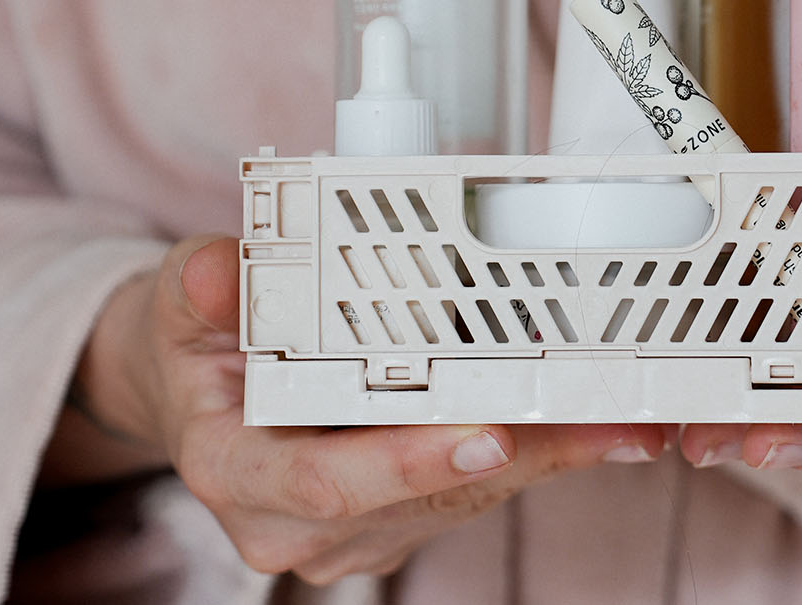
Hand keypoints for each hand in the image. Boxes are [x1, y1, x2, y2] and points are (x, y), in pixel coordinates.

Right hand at [54, 236, 664, 581]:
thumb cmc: (198, 347)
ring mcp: (350, 528)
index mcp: (233, 471)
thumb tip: (213, 273)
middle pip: (417, 495)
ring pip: (461, 496)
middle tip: (602, 422)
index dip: (407, 463)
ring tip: (621, 418)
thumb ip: (202, 287)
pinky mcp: (395, 517)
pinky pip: (472, 488)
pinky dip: (533, 453)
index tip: (485, 432)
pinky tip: (592, 423)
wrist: (202, 392)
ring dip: (544, 456)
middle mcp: (292, 520)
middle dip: (518, 457)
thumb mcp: (181, 302)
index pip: (321, 481)